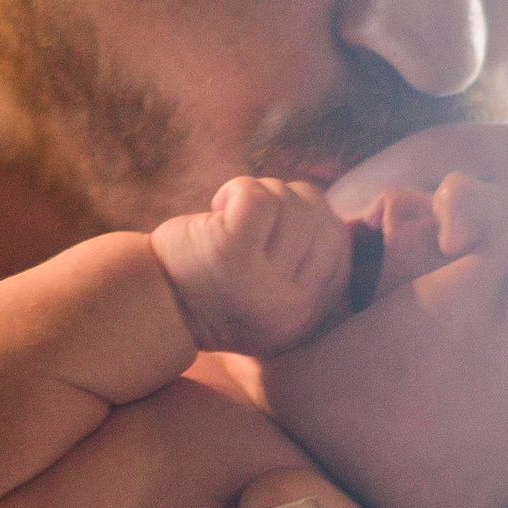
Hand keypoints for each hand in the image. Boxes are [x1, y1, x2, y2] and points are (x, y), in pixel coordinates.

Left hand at [150, 177, 353, 355]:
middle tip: (248, 223)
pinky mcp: (233, 256)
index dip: (310, 220)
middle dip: (286, 203)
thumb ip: (313, 266)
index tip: (270, 234)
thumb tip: (358, 224)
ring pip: (292, 202)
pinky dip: (236, 188)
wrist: (149, 305)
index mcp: (309, 319)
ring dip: (258, 194)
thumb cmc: (213, 286)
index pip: (342, 242)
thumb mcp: (274, 292)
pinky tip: (216, 209)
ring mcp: (264, 285)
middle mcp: (294, 310)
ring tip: (229, 221)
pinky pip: (259, 196)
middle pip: (322, 216)